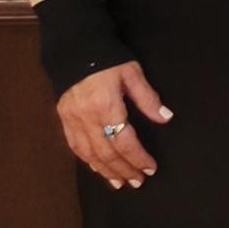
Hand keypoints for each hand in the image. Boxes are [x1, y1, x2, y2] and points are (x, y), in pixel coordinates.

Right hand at [55, 60, 170, 188]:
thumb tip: (165, 118)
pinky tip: (98, 168)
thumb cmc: (107, 57)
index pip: (124, 141)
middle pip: (106, 153)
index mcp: (105, 105)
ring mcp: (72, 118)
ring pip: (88, 153)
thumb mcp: (132, 73)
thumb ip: (147, 98)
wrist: (74, 44)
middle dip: (123, 170)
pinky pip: (75, 145)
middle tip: (138, 182)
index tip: (150, 168)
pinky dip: (87, 160)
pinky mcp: (63, 116)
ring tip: (119, 183)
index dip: (138, 158)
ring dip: (105, 171)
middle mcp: (86, 116)